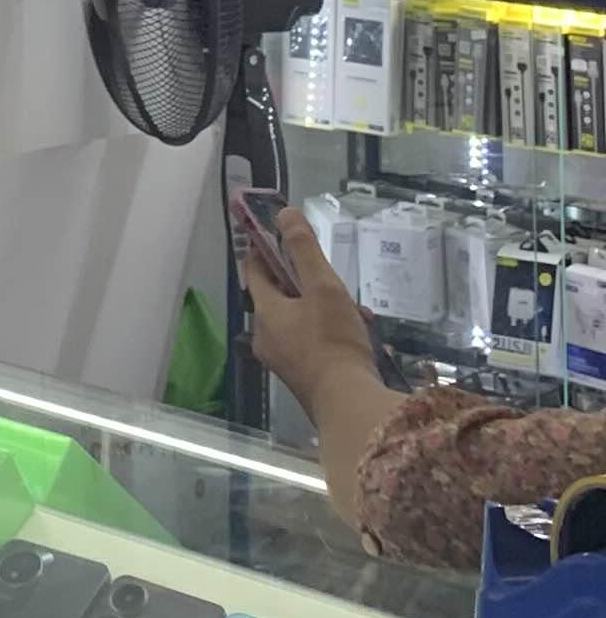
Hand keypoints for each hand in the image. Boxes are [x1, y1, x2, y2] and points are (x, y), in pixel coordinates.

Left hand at [237, 202, 377, 410]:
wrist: (349, 404)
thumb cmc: (333, 341)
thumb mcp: (323, 287)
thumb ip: (304, 249)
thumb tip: (284, 214)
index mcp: (265, 312)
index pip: (255, 271)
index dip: (265, 251)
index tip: (279, 237)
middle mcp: (266, 337)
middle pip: (279, 298)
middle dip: (306, 284)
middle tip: (331, 279)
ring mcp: (284, 361)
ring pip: (300, 322)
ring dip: (325, 310)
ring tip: (356, 310)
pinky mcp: (304, 379)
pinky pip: (312, 344)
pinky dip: (331, 334)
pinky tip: (361, 335)